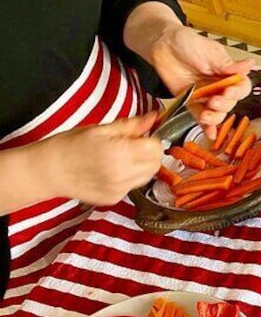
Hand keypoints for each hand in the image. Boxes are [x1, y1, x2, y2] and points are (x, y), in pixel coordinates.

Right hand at [41, 113, 163, 204]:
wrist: (49, 170)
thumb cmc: (70, 146)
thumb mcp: (100, 129)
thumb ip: (130, 125)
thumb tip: (152, 117)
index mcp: (120, 153)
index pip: (155, 149)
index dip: (151, 140)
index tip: (141, 137)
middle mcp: (123, 174)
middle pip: (155, 164)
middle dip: (149, 154)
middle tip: (133, 146)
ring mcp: (119, 189)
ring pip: (147, 177)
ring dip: (142, 166)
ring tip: (122, 158)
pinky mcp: (115, 198)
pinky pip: (133, 186)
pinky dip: (129, 177)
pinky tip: (113, 170)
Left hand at [149, 24, 252, 137]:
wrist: (161, 46)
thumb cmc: (185, 42)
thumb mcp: (209, 50)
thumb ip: (227, 63)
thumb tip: (249, 64)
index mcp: (227, 72)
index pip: (242, 86)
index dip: (238, 92)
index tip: (228, 91)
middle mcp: (219, 85)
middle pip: (231, 103)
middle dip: (223, 105)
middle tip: (213, 101)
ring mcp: (206, 95)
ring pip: (218, 113)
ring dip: (215, 117)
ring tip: (205, 114)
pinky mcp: (193, 103)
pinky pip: (202, 118)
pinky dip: (207, 127)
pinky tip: (210, 133)